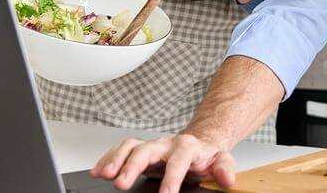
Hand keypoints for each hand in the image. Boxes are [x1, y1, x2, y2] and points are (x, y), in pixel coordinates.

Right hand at [90, 134, 235, 192]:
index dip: (172, 176)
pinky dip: (108, 159)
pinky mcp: (141, 150)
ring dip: (115, 160)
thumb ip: (224, 168)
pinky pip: (122, 149)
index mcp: (187, 147)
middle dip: (132, 166)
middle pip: (147, 150)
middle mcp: (166, 144)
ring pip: (130, 146)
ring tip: (104, 175)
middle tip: (120, 184)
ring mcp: (152, 146)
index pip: (179, 159)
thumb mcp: (221, 160)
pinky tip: (99, 170)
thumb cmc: (207, 156)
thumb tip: (227, 179)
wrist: (200, 144)